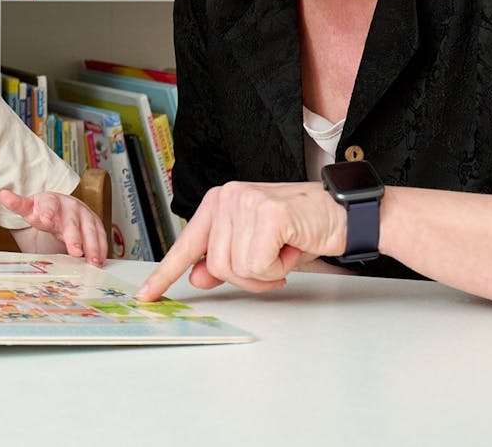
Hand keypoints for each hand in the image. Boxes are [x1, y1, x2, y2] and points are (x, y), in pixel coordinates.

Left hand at [0, 190, 107, 265]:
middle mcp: (70, 207)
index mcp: (51, 201)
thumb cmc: (43, 209)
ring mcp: (84, 215)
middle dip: (74, 236)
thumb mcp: (29, 208)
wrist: (60, 206)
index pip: (49, 204)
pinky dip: (101, 248)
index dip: (47, 211)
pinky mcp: (94, 223)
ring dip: (92, 246)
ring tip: (92, 262)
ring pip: (90, 230)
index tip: (45, 219)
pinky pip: (100, 236)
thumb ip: (16, 204)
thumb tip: (3, 195)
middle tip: (75, 251)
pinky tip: (100, 260)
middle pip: (72, 222)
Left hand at [137, 181, 345, 300]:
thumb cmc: (303, 229)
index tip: (146, 295)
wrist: (345, 215)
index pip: (187, 244)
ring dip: (265, 273)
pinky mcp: (266, 213)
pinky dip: (277, 268)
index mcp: (219, 201)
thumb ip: (224, 260)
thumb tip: (197, 276)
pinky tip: (292, 246)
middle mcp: (227, 196)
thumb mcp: (257, 246)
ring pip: (234, 268)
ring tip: (284, 250)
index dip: (165, 273)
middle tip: (274, 261)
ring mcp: (244, 202)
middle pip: (216, 266)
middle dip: (249, 276)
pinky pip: (257, 264)